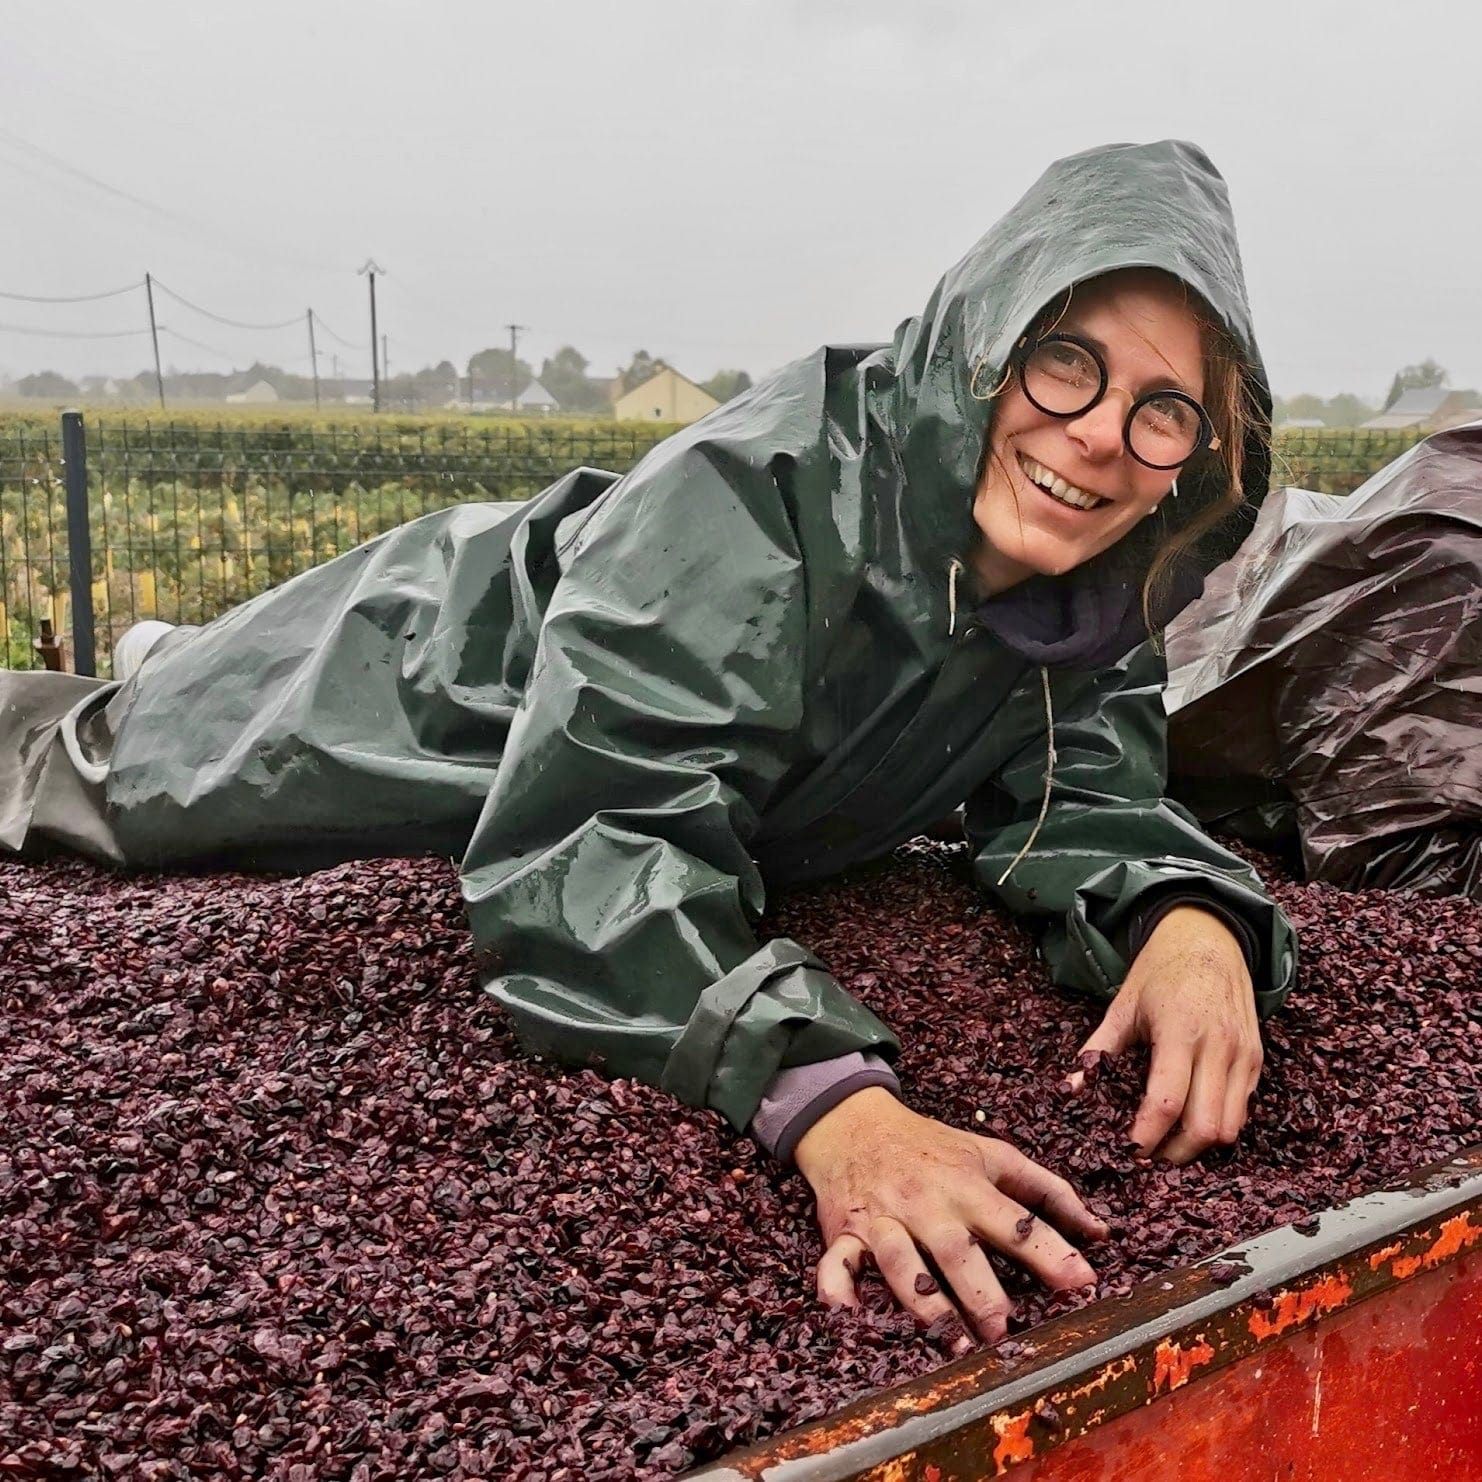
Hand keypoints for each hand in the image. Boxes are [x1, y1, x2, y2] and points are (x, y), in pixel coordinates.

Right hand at [794, 1087, 1107, 1345]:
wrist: (855, 1123)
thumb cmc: (933, 1147)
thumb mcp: (991, 1154)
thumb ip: (1048, 1191)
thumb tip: (1102, 1231)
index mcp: (967, 1185)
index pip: (1014, 1221)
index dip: (1050, 1251)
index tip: (1083, 1282)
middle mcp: (926, 1203)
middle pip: (955, 1249)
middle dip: (981, 1291)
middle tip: (1006, 1333)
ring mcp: (882, 1219)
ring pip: (899, 1260)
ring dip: (923, 1301)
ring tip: (951, 1343)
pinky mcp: (845, 1233)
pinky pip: (835, 1263)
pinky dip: (837, 1289)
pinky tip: (848, 1315)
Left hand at [1069, 906, 1261, 1163]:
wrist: (1209, 938)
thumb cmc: (1160, 972)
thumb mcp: (1123, 1006)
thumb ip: (1098, 1050)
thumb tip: (1073, 1088)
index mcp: (1179, 1031)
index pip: (1167, 1101)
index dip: (1147, 1136)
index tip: (1127, 1153)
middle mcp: (1218, 1046)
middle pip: (1204, 1127)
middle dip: (1175, 1153)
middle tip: (1148, 1156)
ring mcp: (1243, 1054)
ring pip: (1231, 1126)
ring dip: (1199, 1144)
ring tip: (1169, 1142)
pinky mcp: (1257, 1059)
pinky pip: (1243, 1109)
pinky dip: (1219, 1123)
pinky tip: (1192, 1117)